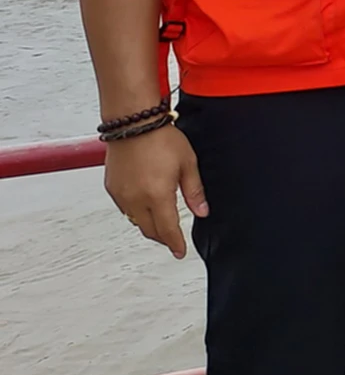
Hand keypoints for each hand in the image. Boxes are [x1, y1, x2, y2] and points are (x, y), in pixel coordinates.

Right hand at [104, 124, 206, 259]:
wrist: (133, 123)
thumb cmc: (161, 138)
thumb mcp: (187, 164)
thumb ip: (194, 191)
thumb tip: (202, 212)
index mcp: (157, 195)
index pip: (168, 230)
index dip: (175, 244)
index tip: (180, 252)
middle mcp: (136, 199)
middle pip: (149, 230)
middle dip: (163, 238)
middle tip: (173, 240)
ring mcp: (121, 194)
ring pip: (135, 221)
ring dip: (149, 226)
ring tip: (161, 224)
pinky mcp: (111, 187)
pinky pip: (125, 208)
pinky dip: (136, 213)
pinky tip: (146, 206)